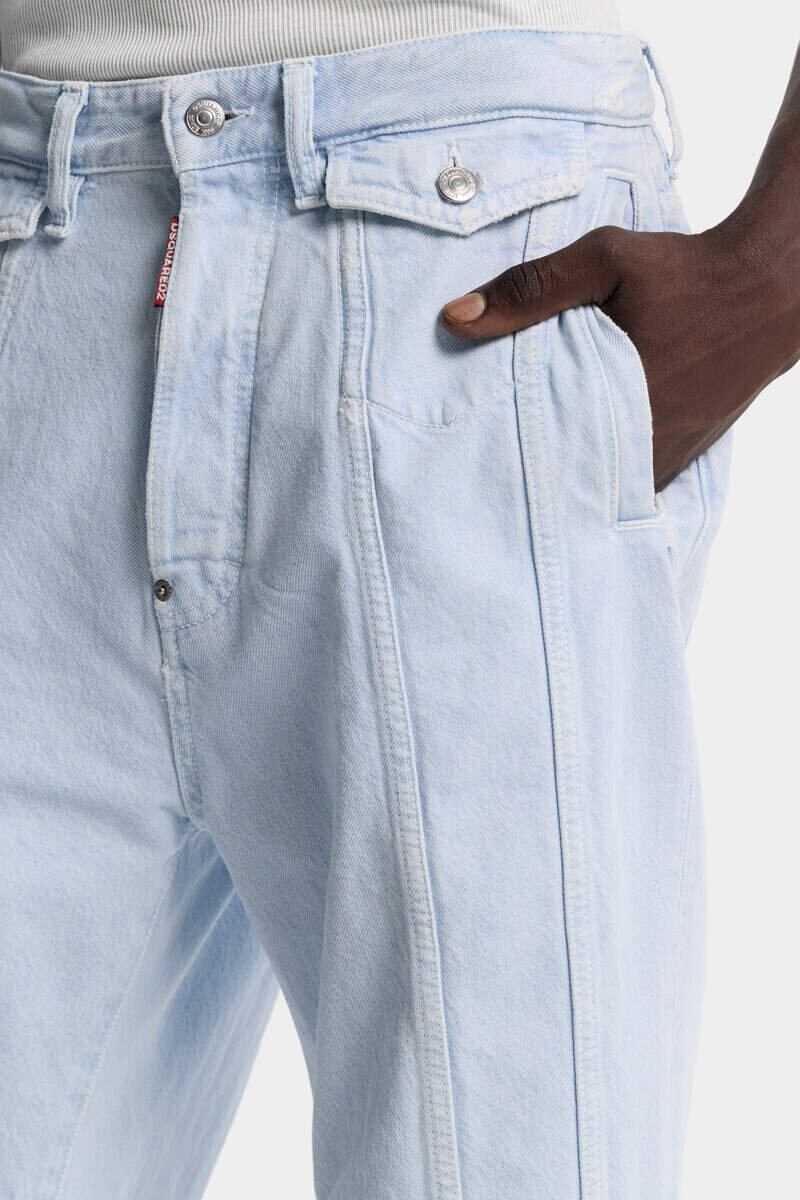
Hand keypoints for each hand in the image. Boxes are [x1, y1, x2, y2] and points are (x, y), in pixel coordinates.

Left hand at [440, 213, 799, 490]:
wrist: (772, 283)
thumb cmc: (686, 270)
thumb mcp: (604, 260)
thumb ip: (531, 289)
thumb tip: (454, 318)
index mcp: (620, 405)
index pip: (553, 464)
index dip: (518, 473)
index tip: (484, 474)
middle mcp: (650, 441)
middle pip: (582, 484)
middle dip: (546, 481)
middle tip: (502, 478)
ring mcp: (677, 449)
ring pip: (617, 486)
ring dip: (584, 480)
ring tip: (542, 470)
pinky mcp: (695, 444)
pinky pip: (647, 474)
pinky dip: (619, 471)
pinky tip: (592, 456)